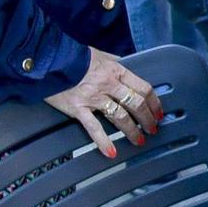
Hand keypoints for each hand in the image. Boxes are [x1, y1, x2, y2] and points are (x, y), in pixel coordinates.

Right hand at [44, 47, 162, 158]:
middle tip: (153, 129)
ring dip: (132, 131)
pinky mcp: (78, 109)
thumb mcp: (101, 55)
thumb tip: (128, 65)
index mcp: (117, 71)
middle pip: (136, 104)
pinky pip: (93, 128)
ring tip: (139, 140)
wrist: (49, 61)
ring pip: (120, 117)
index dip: (154, 102)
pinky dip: (103, 141)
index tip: (159, 112)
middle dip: (147, 119)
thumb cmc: (76, 57)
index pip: (143, 88)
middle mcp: (109, 85)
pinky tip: (112, 151)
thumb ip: (116, 62)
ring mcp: (94, 98)